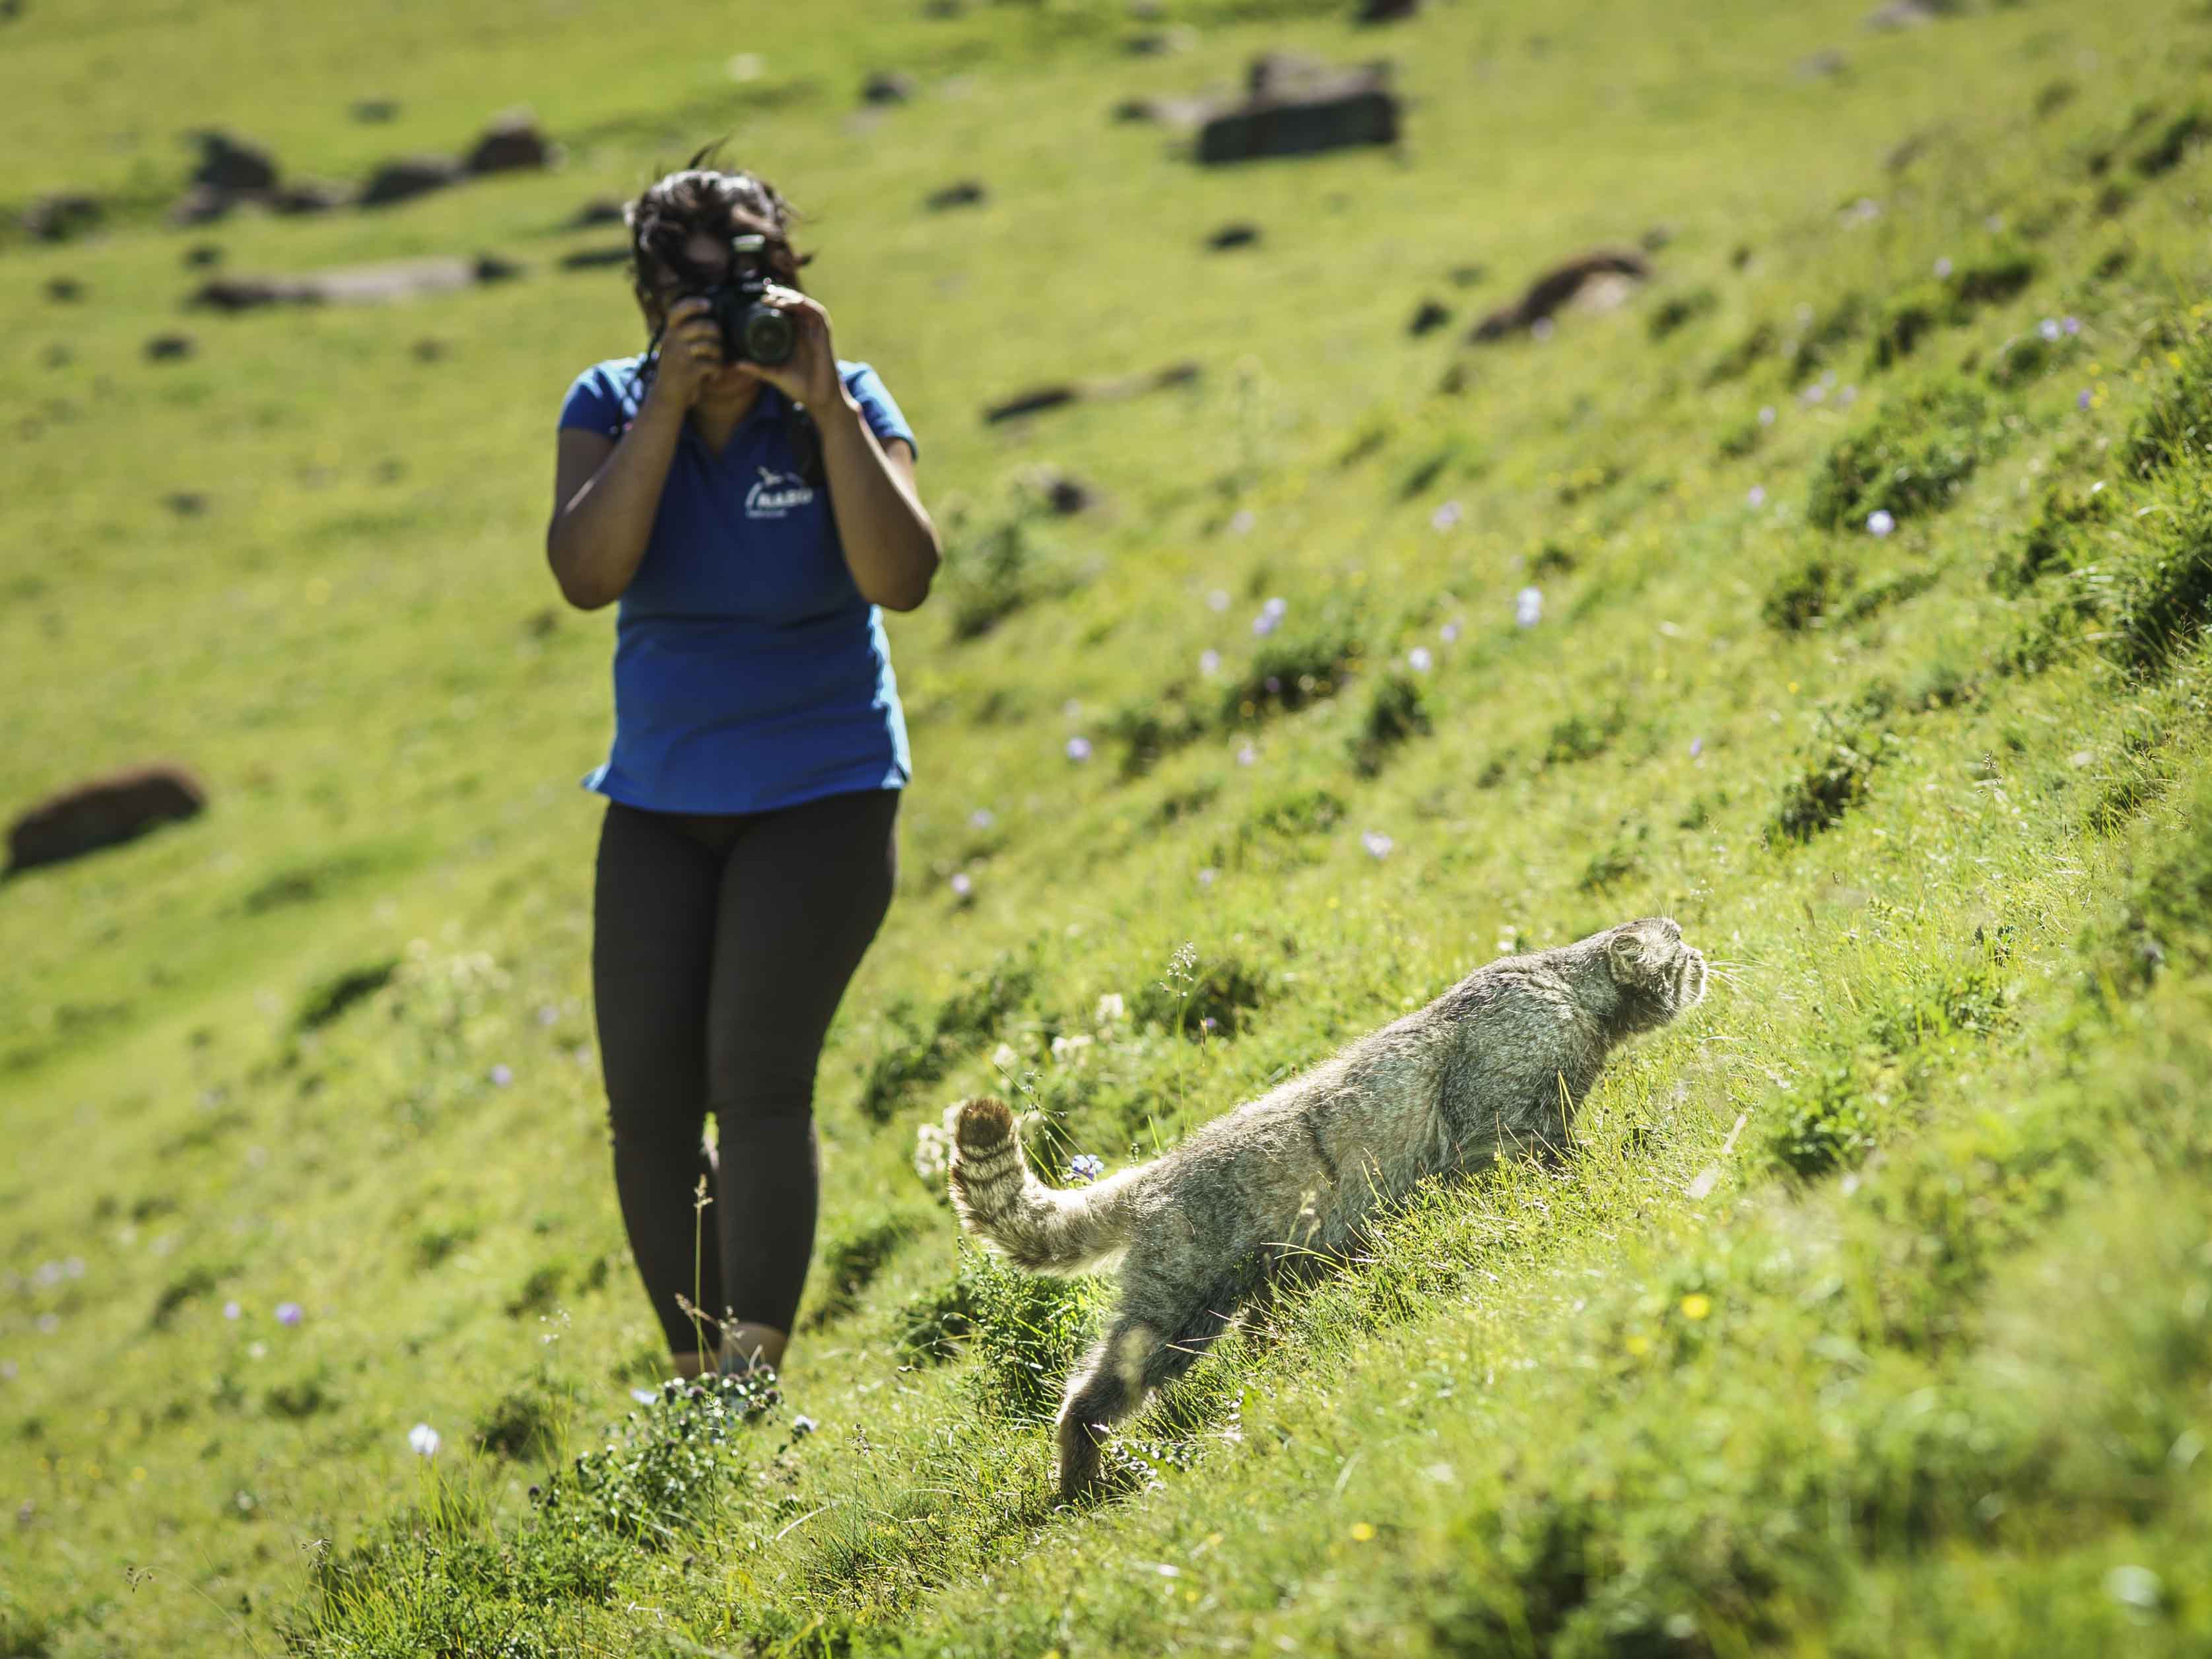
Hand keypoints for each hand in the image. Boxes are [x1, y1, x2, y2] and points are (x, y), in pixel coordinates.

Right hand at [645, 295, 727, 409]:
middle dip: (716, 333)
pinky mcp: (689, 372)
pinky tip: (712, 375)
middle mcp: (672, 342)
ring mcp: (680, 357)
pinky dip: (717, 371)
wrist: (667, 397)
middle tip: (717, 341)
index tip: (708, 304)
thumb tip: (713, 318)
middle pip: (703, 326)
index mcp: (669, 333)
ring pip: (711, 346)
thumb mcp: (675, 348)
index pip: (676, 311)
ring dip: (718, 354)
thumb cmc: (677, 369)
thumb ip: (686, 333)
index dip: (693, 304)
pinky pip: (713, 365)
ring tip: (715, 361)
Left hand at [729, 284, 845, 412]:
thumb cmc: (799, 387)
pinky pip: (816, 312)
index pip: (785, 311)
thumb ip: (757, 367)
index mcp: (795, 336)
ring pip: (804, 304)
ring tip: (772, 297)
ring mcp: (815, 331)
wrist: (818, 399)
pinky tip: (788, 303)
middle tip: (763, 294)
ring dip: (789, 297)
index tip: (757, 300)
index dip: (774, 301)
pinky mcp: (824, 333)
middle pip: (794, 303)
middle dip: (779, 294)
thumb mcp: (773, 373)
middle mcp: (806, 330)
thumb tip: (735, 364)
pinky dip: (803, 304)